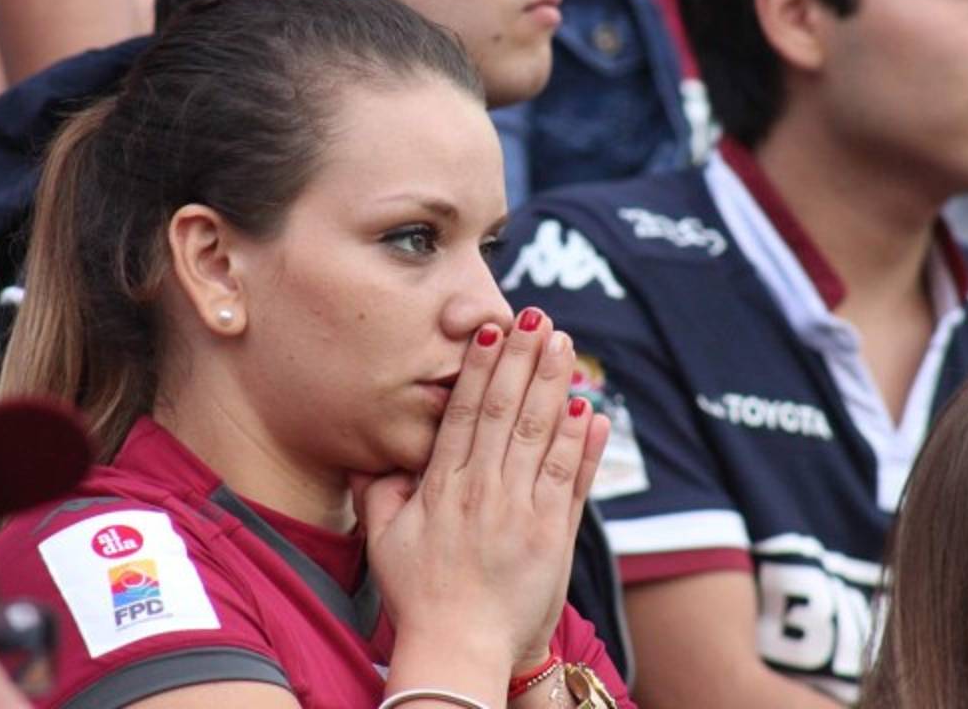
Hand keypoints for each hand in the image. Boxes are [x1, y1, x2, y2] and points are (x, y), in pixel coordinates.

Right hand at [354, 307, 609, 675]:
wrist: (459, 650)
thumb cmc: (420, 596)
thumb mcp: (384, 542)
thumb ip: (379, 493)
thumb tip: (376, 453)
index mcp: (443, 488)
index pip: (465, 414)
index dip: (480, 369)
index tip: (491, 332)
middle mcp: (484, 492)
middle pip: (507, 412)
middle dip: (522, 360)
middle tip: (535, 318)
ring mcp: (522, 512)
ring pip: (542, 435)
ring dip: (555, 386)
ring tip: (564, 345)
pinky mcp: (553, 535)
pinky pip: (572, 479)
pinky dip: (584, 443)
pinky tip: (591, 408)